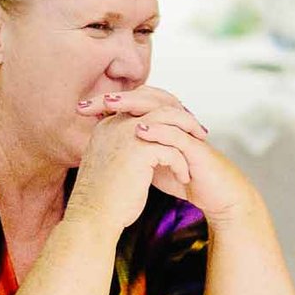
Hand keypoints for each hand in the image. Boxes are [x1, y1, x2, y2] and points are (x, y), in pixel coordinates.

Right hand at [68, 105, 187, 236]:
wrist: (92, 217)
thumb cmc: (102, 199)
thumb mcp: (109, 165)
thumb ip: (123, 150)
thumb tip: (141, 151)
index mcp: (107, 126)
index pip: (140, 104)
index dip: (164, 114)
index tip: (180, 127)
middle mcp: (115, 124)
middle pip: (156, 103)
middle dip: (181, 117)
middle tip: (196, 133)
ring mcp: (127, 135)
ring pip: (169, 120)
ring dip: (187, 134)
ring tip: (197, 149)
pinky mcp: (140, 151)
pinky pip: (172, 150)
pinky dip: (181, 164)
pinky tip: (183, 177)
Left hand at [79, 87, 257, 223]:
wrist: (214, 196)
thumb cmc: (183, 177)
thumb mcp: (149, 161)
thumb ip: (131, 149)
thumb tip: (101, 144)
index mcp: (161, 121)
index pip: (132, 102)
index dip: (107, 104)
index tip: (79, 109)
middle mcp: (173, 120)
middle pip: (145, 98)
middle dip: (117, 98)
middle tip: (91, 102)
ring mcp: (185, 131)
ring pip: (160, 108)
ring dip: (135, 105)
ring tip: (111, 105)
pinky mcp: (196, 146)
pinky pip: (176, 133)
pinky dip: (157, 130)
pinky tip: (139, 129)